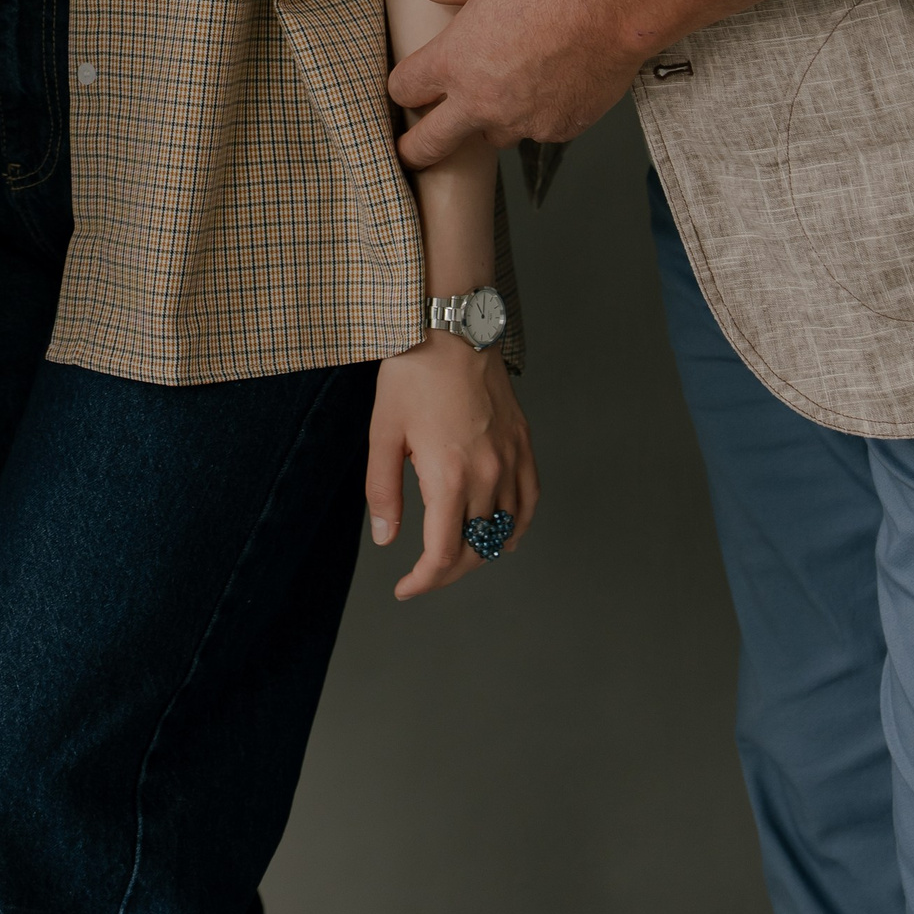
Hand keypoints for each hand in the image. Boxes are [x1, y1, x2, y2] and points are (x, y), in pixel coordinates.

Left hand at [366, 334, 537, 598]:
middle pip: (476, 549)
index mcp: (449, 476)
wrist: (453, 325)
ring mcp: (511, 459)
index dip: (423, 581)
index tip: (405, 588)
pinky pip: (529, 500)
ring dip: (480, 552)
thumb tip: (387, 539)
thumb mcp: (383, 432)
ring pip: (505, 530)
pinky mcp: (523, 443)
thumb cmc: (412, 371)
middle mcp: (488, 474)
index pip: (443, 555)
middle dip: (447, 572)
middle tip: (423, 575)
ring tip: (454, 555)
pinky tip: (502, 533)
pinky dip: (517, 526)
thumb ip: (383, 492)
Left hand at [388, 0, 639, 166]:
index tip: (408, 87)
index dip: (403, 86)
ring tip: (506, 93)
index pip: (405, 88)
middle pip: (431, 144)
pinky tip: (551, 85)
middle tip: (410, 152)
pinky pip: (538, 130)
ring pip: (492, 136)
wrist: (610, 8)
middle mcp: (481, 102)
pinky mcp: (558, 129)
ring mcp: (521, 122)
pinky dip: (538, 115)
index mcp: (453, 63)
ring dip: (491, 121)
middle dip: (416, 150)